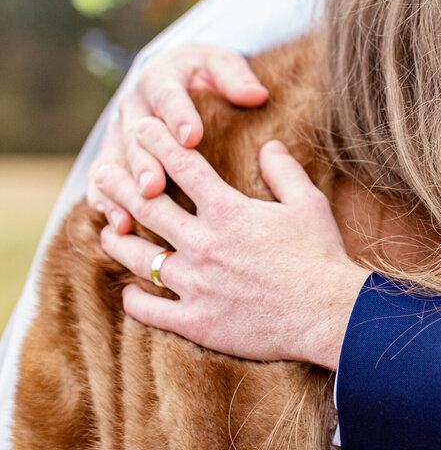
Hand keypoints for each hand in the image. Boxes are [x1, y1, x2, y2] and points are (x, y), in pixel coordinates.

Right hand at [87, 45, 268, 233]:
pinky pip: (102, 178)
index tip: (192, 138)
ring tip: (131, 214)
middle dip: (145, 162)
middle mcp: (134, 105)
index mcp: (159, 78)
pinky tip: (118, 223)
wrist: (175, 75)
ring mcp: (119, 131)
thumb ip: (235, 76)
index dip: (178, 117)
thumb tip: (255, 95)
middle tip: (155, 187)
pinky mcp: (112, 154)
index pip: (168, 96)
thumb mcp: (220, 64)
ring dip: (121, 189)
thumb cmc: (205, 73)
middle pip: (135, 135)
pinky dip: (106, 200)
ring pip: (115, 161)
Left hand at [95, 118, 368, 368]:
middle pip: (148, 207)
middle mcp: (204, 243)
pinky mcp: (197, 321)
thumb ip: (284, 172)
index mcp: (229, 210)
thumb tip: (271, 145)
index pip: (183, 166)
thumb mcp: (308, 204)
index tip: (141, 128)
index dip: (158, 142)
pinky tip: (130, 293)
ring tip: (106, 232)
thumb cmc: (321, 255)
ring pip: (140, 259)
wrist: (327, 313)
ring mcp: (196, 284)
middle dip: (121, 185)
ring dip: (117, 242)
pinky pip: (150, 310)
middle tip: (103, 173)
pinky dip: (135, 300)